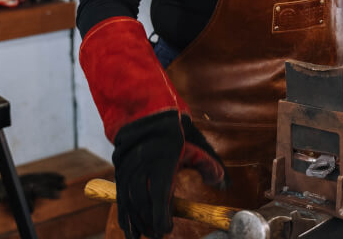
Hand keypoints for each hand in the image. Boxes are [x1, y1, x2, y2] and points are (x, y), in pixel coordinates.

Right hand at [112, 111, 226, 238]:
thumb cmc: (175, 134)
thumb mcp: (194, 148)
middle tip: (158, 235)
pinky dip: (124, 214)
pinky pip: (120, 196)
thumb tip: (223, 184)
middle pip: (142, 202)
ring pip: (129, 201)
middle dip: (149, 222)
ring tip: (143, 235)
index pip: (159, 194)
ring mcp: (128, 169)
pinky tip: (129, 228)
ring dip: (136, 221)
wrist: (148, 116)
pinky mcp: (119, 171)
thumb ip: (208, 166)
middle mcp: (142, 166)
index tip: (167, 229)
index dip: (161, 214)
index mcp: (163, 161)